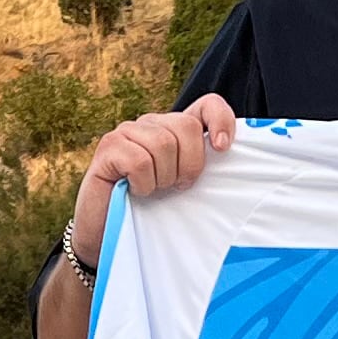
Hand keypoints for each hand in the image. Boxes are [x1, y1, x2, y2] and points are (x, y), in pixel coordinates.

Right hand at [73, 96, 239, 264]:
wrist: (108, 233)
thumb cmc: (150, 212)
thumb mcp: (185, 188)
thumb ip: (203, 168)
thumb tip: (229, 156)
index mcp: (175, 130)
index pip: (207, 105)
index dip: (220, 120)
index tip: (222, 148)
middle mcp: (151, 124)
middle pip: (186, 126)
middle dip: (189, 164)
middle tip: (175, 187)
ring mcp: (127, 132)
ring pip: (162, 143)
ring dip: (162, 178)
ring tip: (152, 190)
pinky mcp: (108, 147)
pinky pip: (139, 161)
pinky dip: (143, 183)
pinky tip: (134, 191)